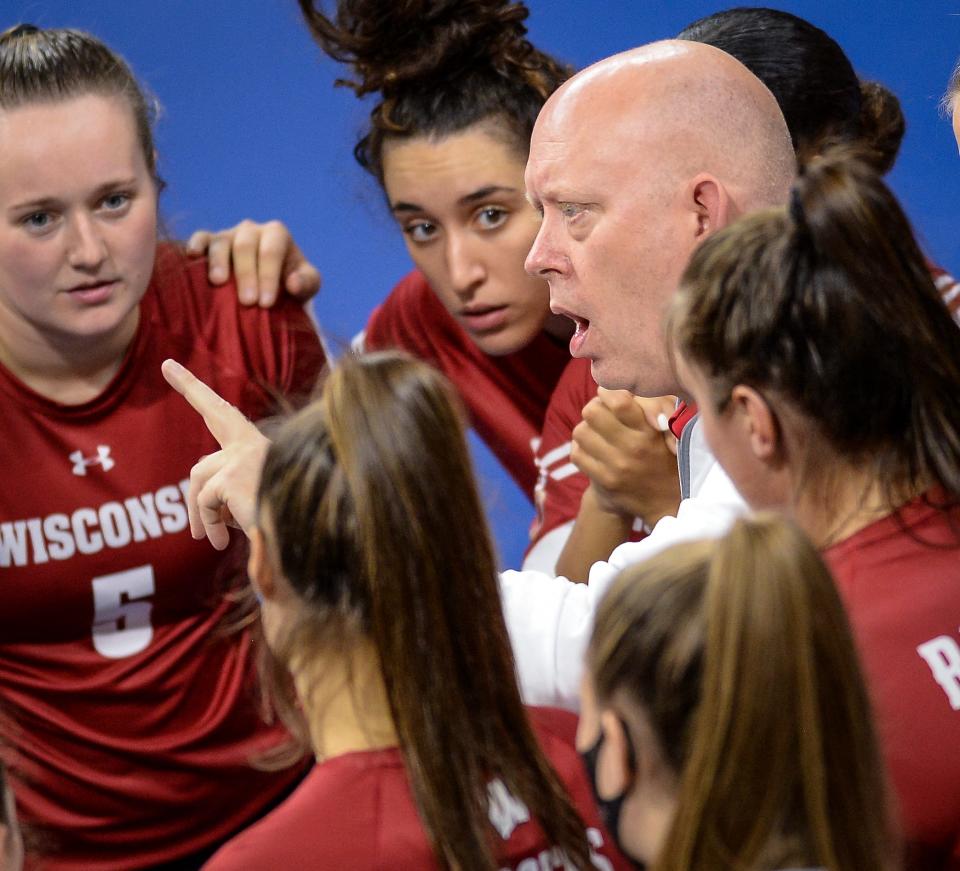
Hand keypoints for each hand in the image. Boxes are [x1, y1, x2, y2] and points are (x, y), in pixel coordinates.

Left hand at [161, 359, 269, 549]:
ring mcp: (241, 456)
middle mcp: (252, 444)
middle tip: (169, 365)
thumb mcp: (257, 508)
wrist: (304, 533)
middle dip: (191, 384)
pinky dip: (210, 524)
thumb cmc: (286, 527)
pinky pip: (204, 500)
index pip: (226, 414)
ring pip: (199, 477)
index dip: (199, 389)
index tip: (174, 366)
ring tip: (211, 540)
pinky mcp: (230, 474)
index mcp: (260, 448)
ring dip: (200, 512)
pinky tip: (222, 542)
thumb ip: (231, 498)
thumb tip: (204, 511)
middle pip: (213, 412)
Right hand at [186, 219, 321, 306]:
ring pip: (221, 241)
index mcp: (276, 234)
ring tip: (218, 282)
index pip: (272, 251)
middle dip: (247, 274)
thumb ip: (307, 283)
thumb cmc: (290, 285)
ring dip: (219, 261)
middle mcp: (251, 230)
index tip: (266, 303)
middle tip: (247, 302)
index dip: (269, 275)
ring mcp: (229, 234)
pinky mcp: (209, 242)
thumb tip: (293, 283)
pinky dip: (196, 244)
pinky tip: (192, 256)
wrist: (270, 287)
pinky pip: (201, 238)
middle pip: (245, 246)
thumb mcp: (307, 285)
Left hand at [571, 388, 679, 525]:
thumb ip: (650, 407)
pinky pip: (577, 454)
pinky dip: (581, 448)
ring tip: (597, 433)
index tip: (609, 395)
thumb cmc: (664, 457)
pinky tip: (593, 450)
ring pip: (580, 432)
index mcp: (650, 431)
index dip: (607, 393)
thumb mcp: (668, 431)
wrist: (663, 502)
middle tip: (601, 413)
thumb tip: (617, 390)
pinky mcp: (604, 481)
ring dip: (586, 429)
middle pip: (592, 412)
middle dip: (594, 408)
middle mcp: (633, 448)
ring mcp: (616, 467)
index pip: (618, 401)